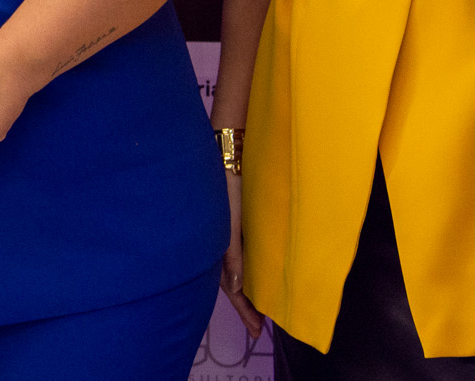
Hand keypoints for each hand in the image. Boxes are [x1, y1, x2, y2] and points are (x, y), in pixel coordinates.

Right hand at [220, 171, 263, 336]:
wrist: (225, 144)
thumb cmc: (225, 179)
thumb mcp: (228, 218)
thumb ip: (232, 253)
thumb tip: (236, 287)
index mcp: (215, 242)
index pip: (230, 287)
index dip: (243, 310)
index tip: (258, 331)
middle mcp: (219, 239)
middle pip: (231, 281)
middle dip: (244, 304)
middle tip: (259, 325)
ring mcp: (226, 229)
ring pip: (232, 266)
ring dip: (244, 287)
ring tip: (257, 304)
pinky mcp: (232, 217)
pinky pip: (236, 249)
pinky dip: (244, 265)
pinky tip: (252, 269)